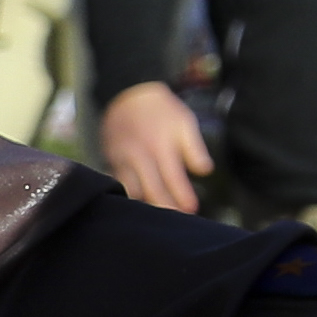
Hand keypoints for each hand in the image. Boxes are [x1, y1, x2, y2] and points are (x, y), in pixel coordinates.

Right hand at [97, 79, 210, 213]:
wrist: (128, 94)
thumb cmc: (162, 111)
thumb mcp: (185, 123)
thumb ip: (194, 148)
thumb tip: (206, 171)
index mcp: (160, 146)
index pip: (173, 177)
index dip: (182, 195)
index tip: (192, 211)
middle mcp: (139, 155)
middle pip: (150, 189)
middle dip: (164, 207)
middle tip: (176, 222)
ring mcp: (121, 158)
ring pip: (131, 189)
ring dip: (144, 205)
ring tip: (156, 220)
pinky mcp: (110, 160)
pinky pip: (118, 182)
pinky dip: (128, 194)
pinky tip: (137, 206)